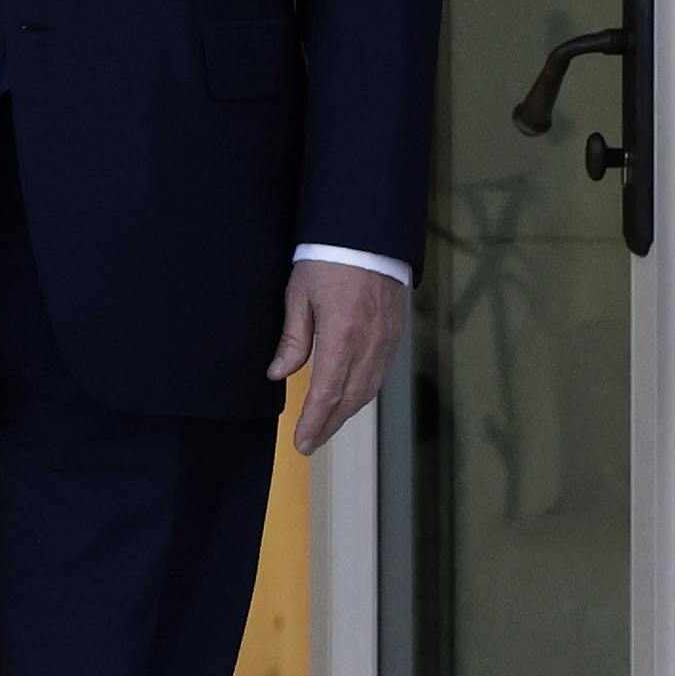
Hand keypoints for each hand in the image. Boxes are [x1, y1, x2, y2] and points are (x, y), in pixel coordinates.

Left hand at [271, 258, 409, 453]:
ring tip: (326, 426)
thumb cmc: (328, 259)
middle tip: (310, 442)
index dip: (314, 422)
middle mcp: (369, 344)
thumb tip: (279, 374)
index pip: (327, 393)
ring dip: (346, 412)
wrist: (368, 233)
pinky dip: (363, 392)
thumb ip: (293, 339)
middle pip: (350, 398)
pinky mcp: (395, 334)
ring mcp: (387, 340)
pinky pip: (380, 373)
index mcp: (342, 335)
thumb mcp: (299, 295)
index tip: (301, 442)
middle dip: (329, 425)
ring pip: (368, 389)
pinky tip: (349, 398)